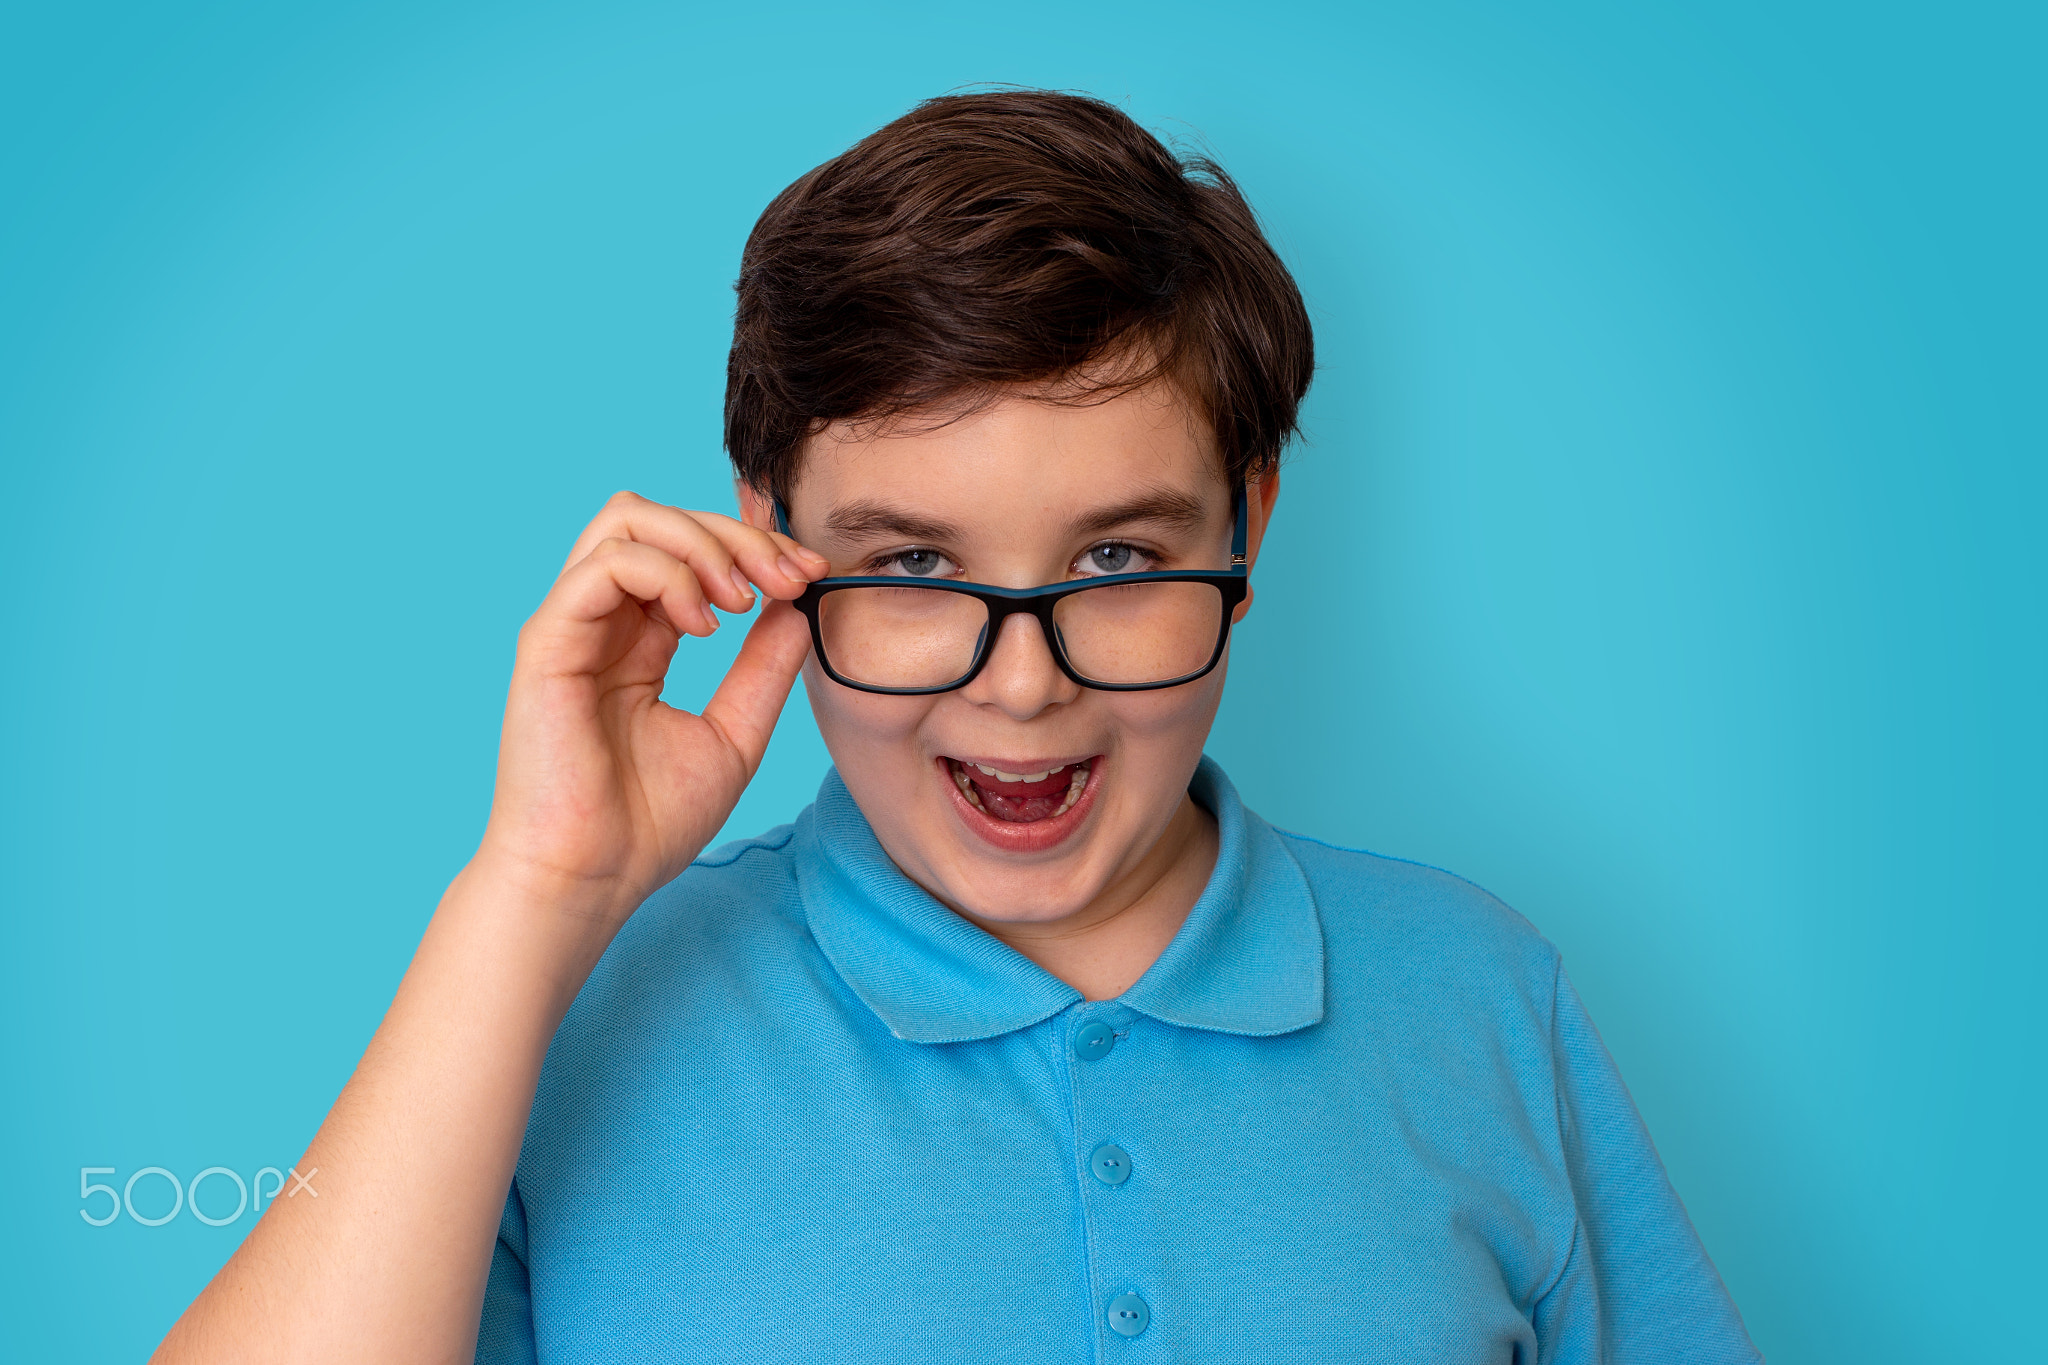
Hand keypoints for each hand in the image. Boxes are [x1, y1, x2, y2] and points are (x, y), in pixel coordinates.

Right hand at [473, 490, 827, 930]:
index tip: (811, 574)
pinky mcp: (548, 641)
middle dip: (738, 536)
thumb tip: (800, 606)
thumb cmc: (648, 823)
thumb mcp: (735, 733)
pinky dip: (667, 576)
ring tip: (741, 602)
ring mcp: (572, 625)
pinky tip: (704, 627)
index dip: (755, 547)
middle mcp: (602, 622)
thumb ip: (764, 667)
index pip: (691, 551)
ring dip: (701, 543)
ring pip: (628, 519)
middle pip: (662, 518)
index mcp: (640, 640)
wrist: (592, 879)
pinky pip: (606, 564)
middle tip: (790, 577)